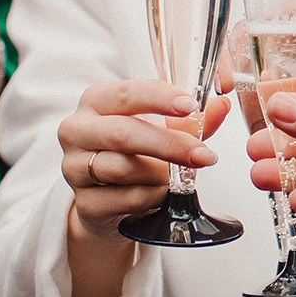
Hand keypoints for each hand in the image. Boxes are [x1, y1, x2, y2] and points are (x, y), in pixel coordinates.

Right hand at [55, 79, 229, 296]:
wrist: (110, 201)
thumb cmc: (135, 153)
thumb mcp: (162, 129)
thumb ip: (190, 119)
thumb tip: (220, 105)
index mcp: (96, 102)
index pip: (124, 93)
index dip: (158, 98)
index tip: (190, 106)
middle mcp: (77, 131)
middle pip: (122, 134)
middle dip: (168, 144)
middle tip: (202, 154)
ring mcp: (74, 168)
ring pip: (122, 169)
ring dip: (160, 174)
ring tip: (178, 178)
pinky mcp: (84, 203)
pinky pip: (124, 199)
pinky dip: (151, 197)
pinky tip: (161, 194)